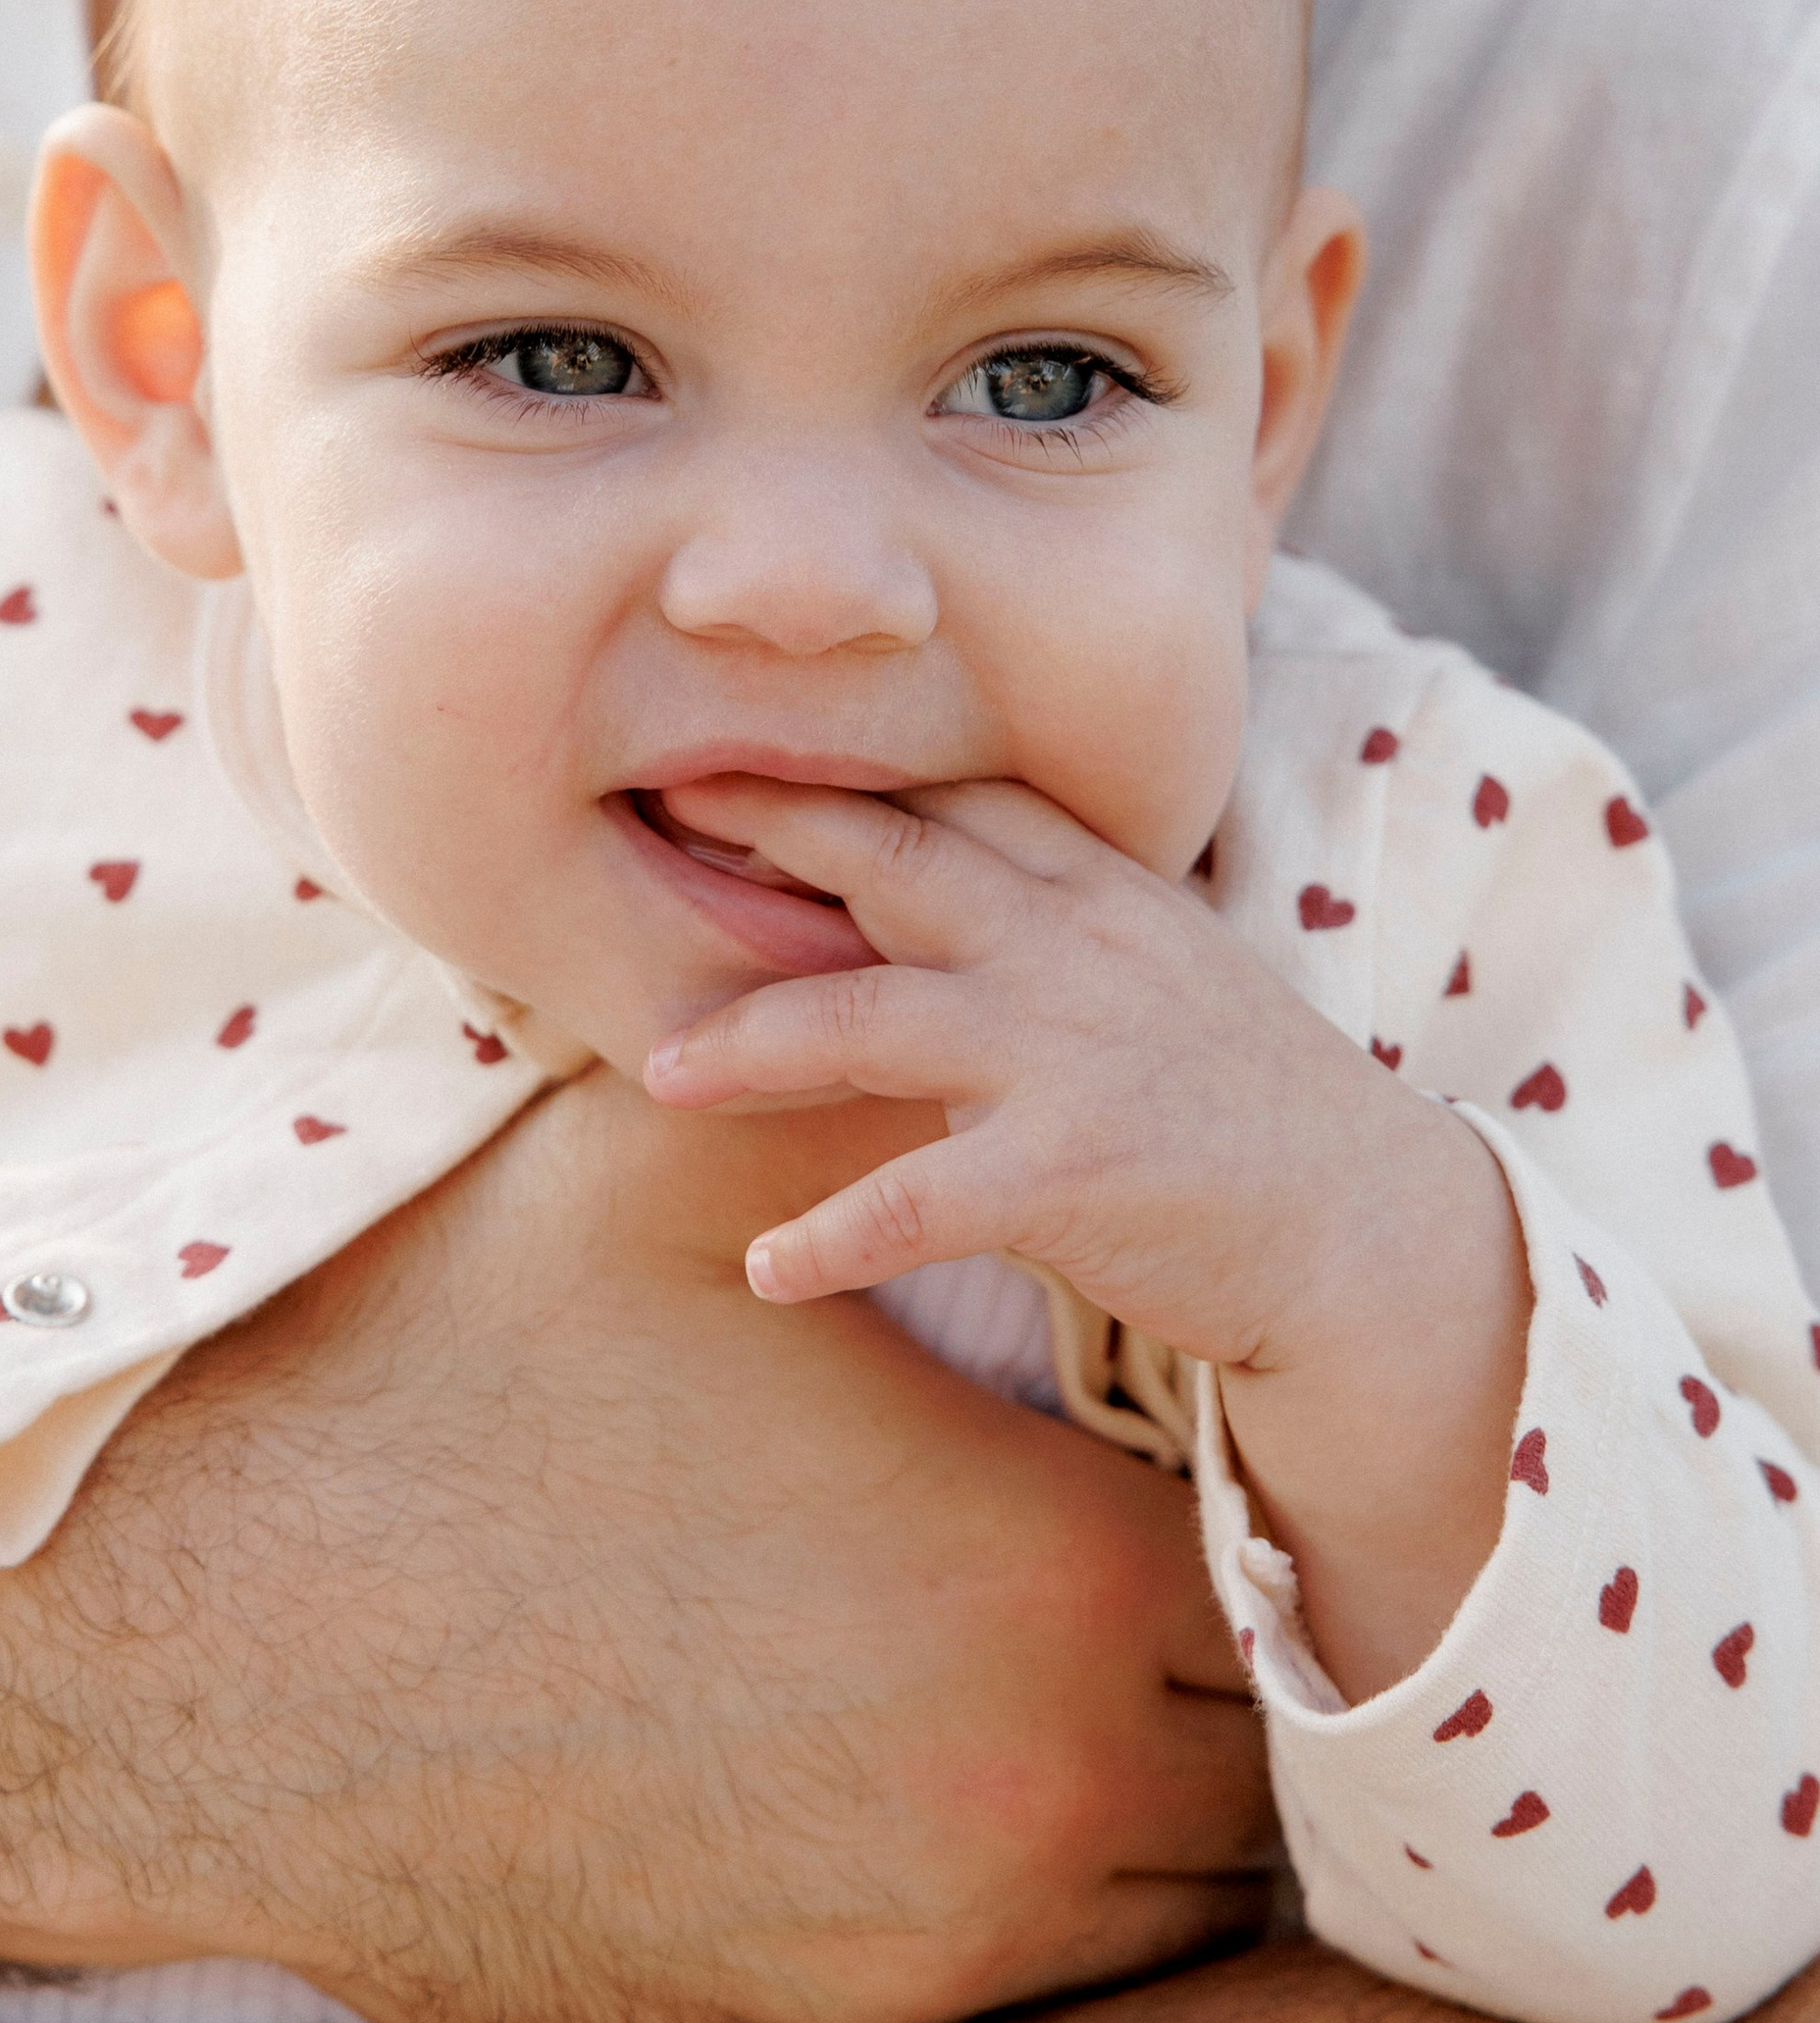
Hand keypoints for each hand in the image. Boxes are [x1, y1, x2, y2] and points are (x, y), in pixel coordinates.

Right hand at [0, 1057, 1273, 2022]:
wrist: (219, 1648)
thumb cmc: (456, 1384)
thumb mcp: (663, 1174)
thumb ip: (864, 1090)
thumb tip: (973, 1010)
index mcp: (1034, 1569)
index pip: (1245, 1552)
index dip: (1184, 1489)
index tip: (1086, 1441)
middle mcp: (1031, 1791)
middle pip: (1233, 1740)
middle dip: (1170, 1651)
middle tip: (1042, 1565)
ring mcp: (933, 1946)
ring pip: (1158, 1892)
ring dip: (1113, 1796)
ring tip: (965, 1675)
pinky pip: (1011, 1989)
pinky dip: (983, 1899)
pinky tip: (850, 1780)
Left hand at [645, 776, 1527, 1691]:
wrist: (1373, 1238)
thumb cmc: (1248, 1109)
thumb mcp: (1158, 974)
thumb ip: (1049, 926)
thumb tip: (919, 894)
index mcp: (1102, 891)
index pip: (956, 799)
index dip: (838, 775)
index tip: (730, 753)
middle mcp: (1078, 948)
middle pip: (893, 866)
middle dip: (764, 832)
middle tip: (650, 817)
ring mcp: (1072, 1055)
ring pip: (868, 1021)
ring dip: (749, 1043)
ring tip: (659, 1076)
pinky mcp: (1071, 1171)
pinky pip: (914, 1199)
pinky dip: (832, 1236)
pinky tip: (770, 1270)